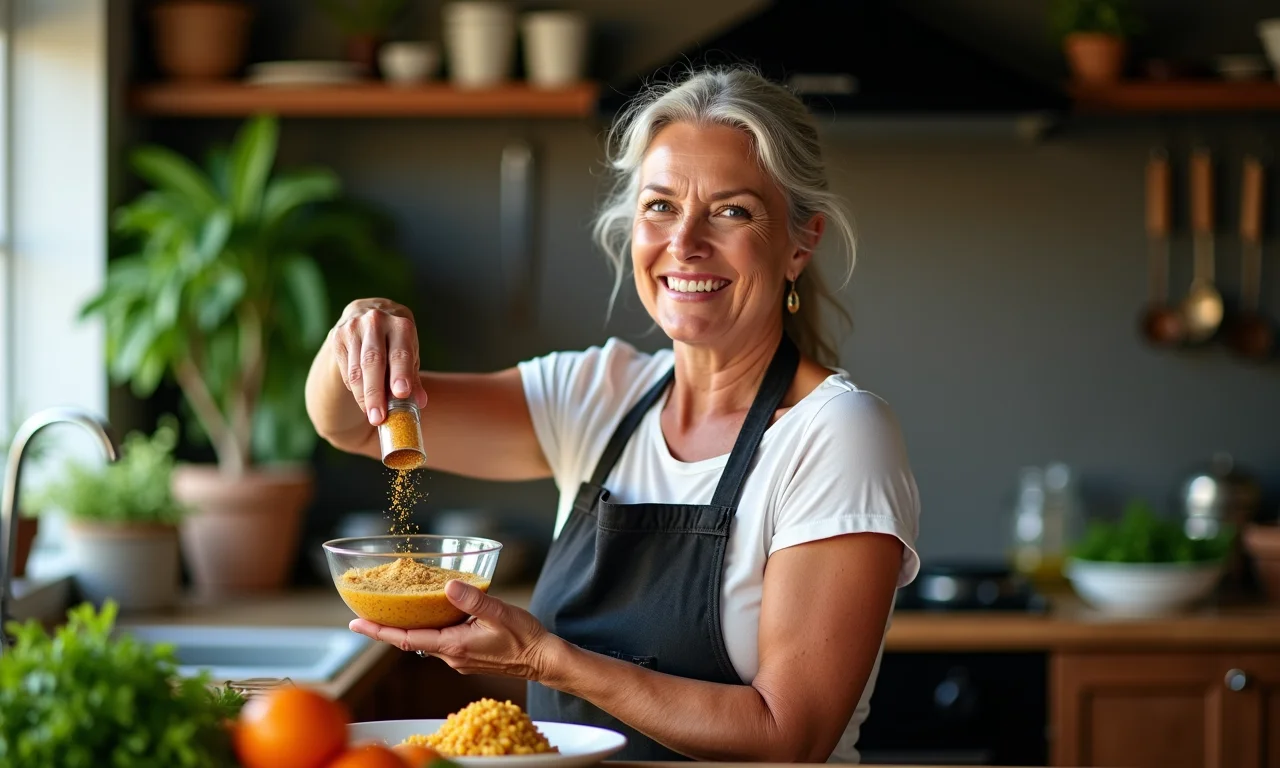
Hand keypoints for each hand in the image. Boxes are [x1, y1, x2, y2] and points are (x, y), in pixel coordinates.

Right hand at [330, 298, 428, 424]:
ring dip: (363, 396)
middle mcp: (376, 322)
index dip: (401, 374)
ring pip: (356, 369)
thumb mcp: (409, 352)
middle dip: (376, 393)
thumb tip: (420, 403)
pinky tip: (362, 398)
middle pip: (373, 362)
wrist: (367, 313)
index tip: (401, 394)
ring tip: (372, 415)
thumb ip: (413, 377)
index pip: (400, 352)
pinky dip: (354, 388)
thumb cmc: (395, 340)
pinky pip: (346, 370)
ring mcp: (353, 328)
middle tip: (378, 418)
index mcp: (401, 324)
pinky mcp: (337, 337)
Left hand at [349, 580, 556, 680]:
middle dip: (386, 626)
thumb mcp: (501, 613)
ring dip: (406, 626)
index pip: (406, 640)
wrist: (542, 660)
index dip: (378, 631)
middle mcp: (451, 655)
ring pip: (424, 640)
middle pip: (409, 640)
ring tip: (390, 607)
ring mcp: (458, 657)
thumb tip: (449, 585)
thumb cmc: (525, 638)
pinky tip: (427, 612)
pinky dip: (426, 627)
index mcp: (454, 646)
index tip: (355, 623)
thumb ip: (474, 600)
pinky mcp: (466, 654)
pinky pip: (438, 640)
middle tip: (363, 610)